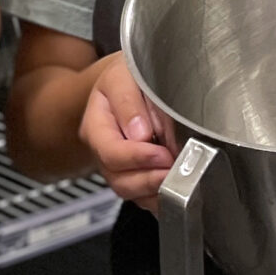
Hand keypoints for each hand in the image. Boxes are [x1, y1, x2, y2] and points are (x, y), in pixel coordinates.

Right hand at [79, 53, 172, 210]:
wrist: (134, 78)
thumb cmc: (129, 76)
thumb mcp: (124, 75)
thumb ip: (128, 102)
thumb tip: (139, 134)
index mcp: (96, 125)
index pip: (110, 152)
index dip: (138, 157)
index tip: (163, 152)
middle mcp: (104, 151)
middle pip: (120, 180)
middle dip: (150, 178)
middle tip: (175, 167)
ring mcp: (119, 167)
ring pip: (133, 193)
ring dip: (157, 189)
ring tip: (179, 177)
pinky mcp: (136, 176)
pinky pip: (145, 198)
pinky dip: (162, 197)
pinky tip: (176, 187)